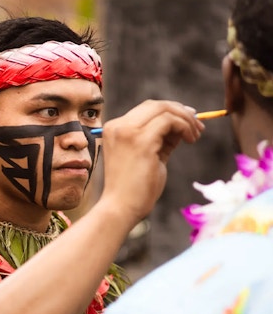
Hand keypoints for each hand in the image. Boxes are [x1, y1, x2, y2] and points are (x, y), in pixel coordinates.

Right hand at [99, 100, 203, 222]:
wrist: (121, 209)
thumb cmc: (134, 189)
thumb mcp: (148, 157)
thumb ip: (161, 140)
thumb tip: (182, 124)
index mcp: (115, 129)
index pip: (146, 109)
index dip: (170, 111)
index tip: (189, 120)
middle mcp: (118, 126)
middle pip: (155, 105)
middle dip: (180, 111)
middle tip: (198, 125)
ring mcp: (128, 132)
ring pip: (164, 110)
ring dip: (185, 119)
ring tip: (196, 134)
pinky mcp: (141, 141)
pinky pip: (169, 121)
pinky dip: (184, 126)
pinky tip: (191, 139)